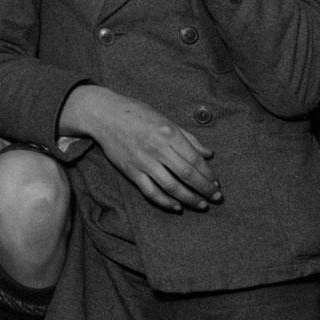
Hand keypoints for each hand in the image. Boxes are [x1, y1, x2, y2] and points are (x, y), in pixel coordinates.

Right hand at [70, 85, 220, 211]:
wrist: (103, 114)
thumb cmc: (135, 113)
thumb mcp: (164, 119)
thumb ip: (188, 137)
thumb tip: (208, 154)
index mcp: (168, 133)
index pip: (195, 159)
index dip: (208, 174)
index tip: (216, 182)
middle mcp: (157, 148)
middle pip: (187, 175)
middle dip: (205, 189)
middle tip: (216, 197)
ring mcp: (143, 161)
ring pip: (172, 187)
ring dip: (190, 199)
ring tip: (201, 205)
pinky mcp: (131, 171)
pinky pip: (151, 192)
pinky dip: (165, 202)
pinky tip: (177, 206)